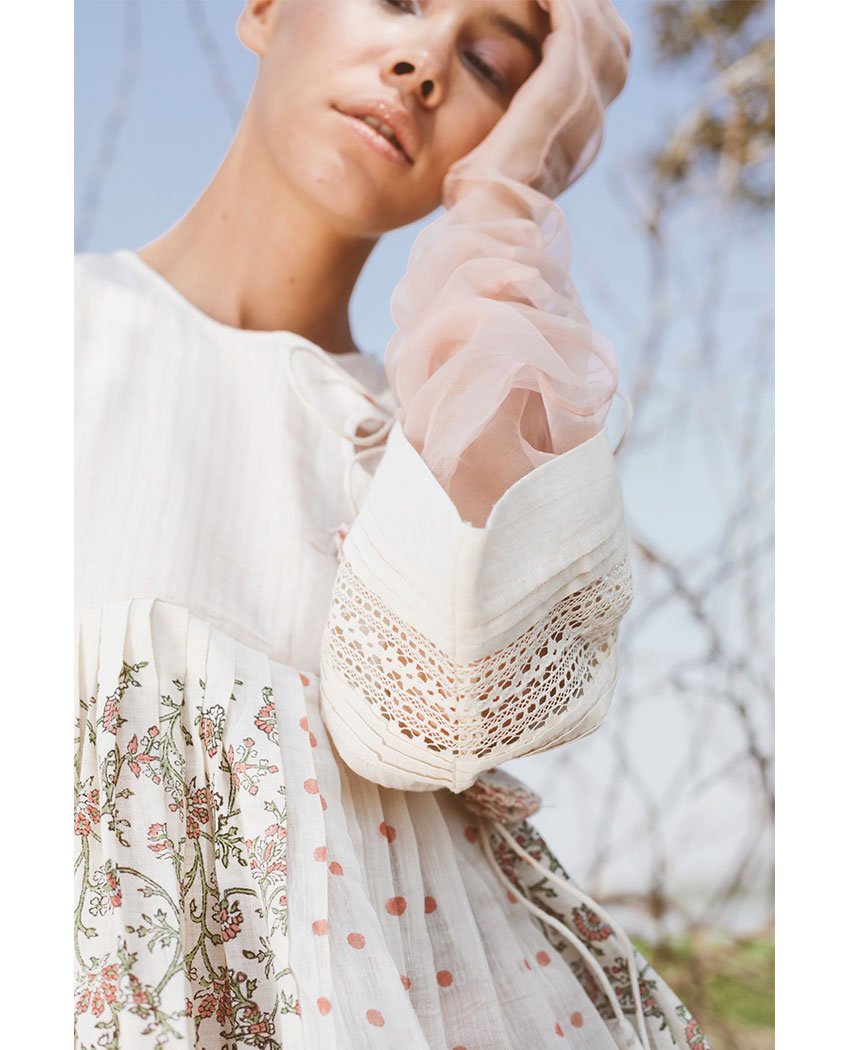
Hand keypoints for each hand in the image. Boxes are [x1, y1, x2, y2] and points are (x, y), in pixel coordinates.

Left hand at [443, 0, 629, 203]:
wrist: (487, 221)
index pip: (612, 68)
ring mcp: (583, 106)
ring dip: (576, 2)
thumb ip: (516, 138)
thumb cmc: (480, 203)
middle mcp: (592, 122)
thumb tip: (503, 124)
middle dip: (593, 9)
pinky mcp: (560, 92)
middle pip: (615, 43)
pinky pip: (572, 25)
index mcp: (583, 139)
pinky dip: (558, 1)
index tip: (567, 11)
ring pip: (600, 29)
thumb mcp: (505, 167)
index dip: (597, 32)